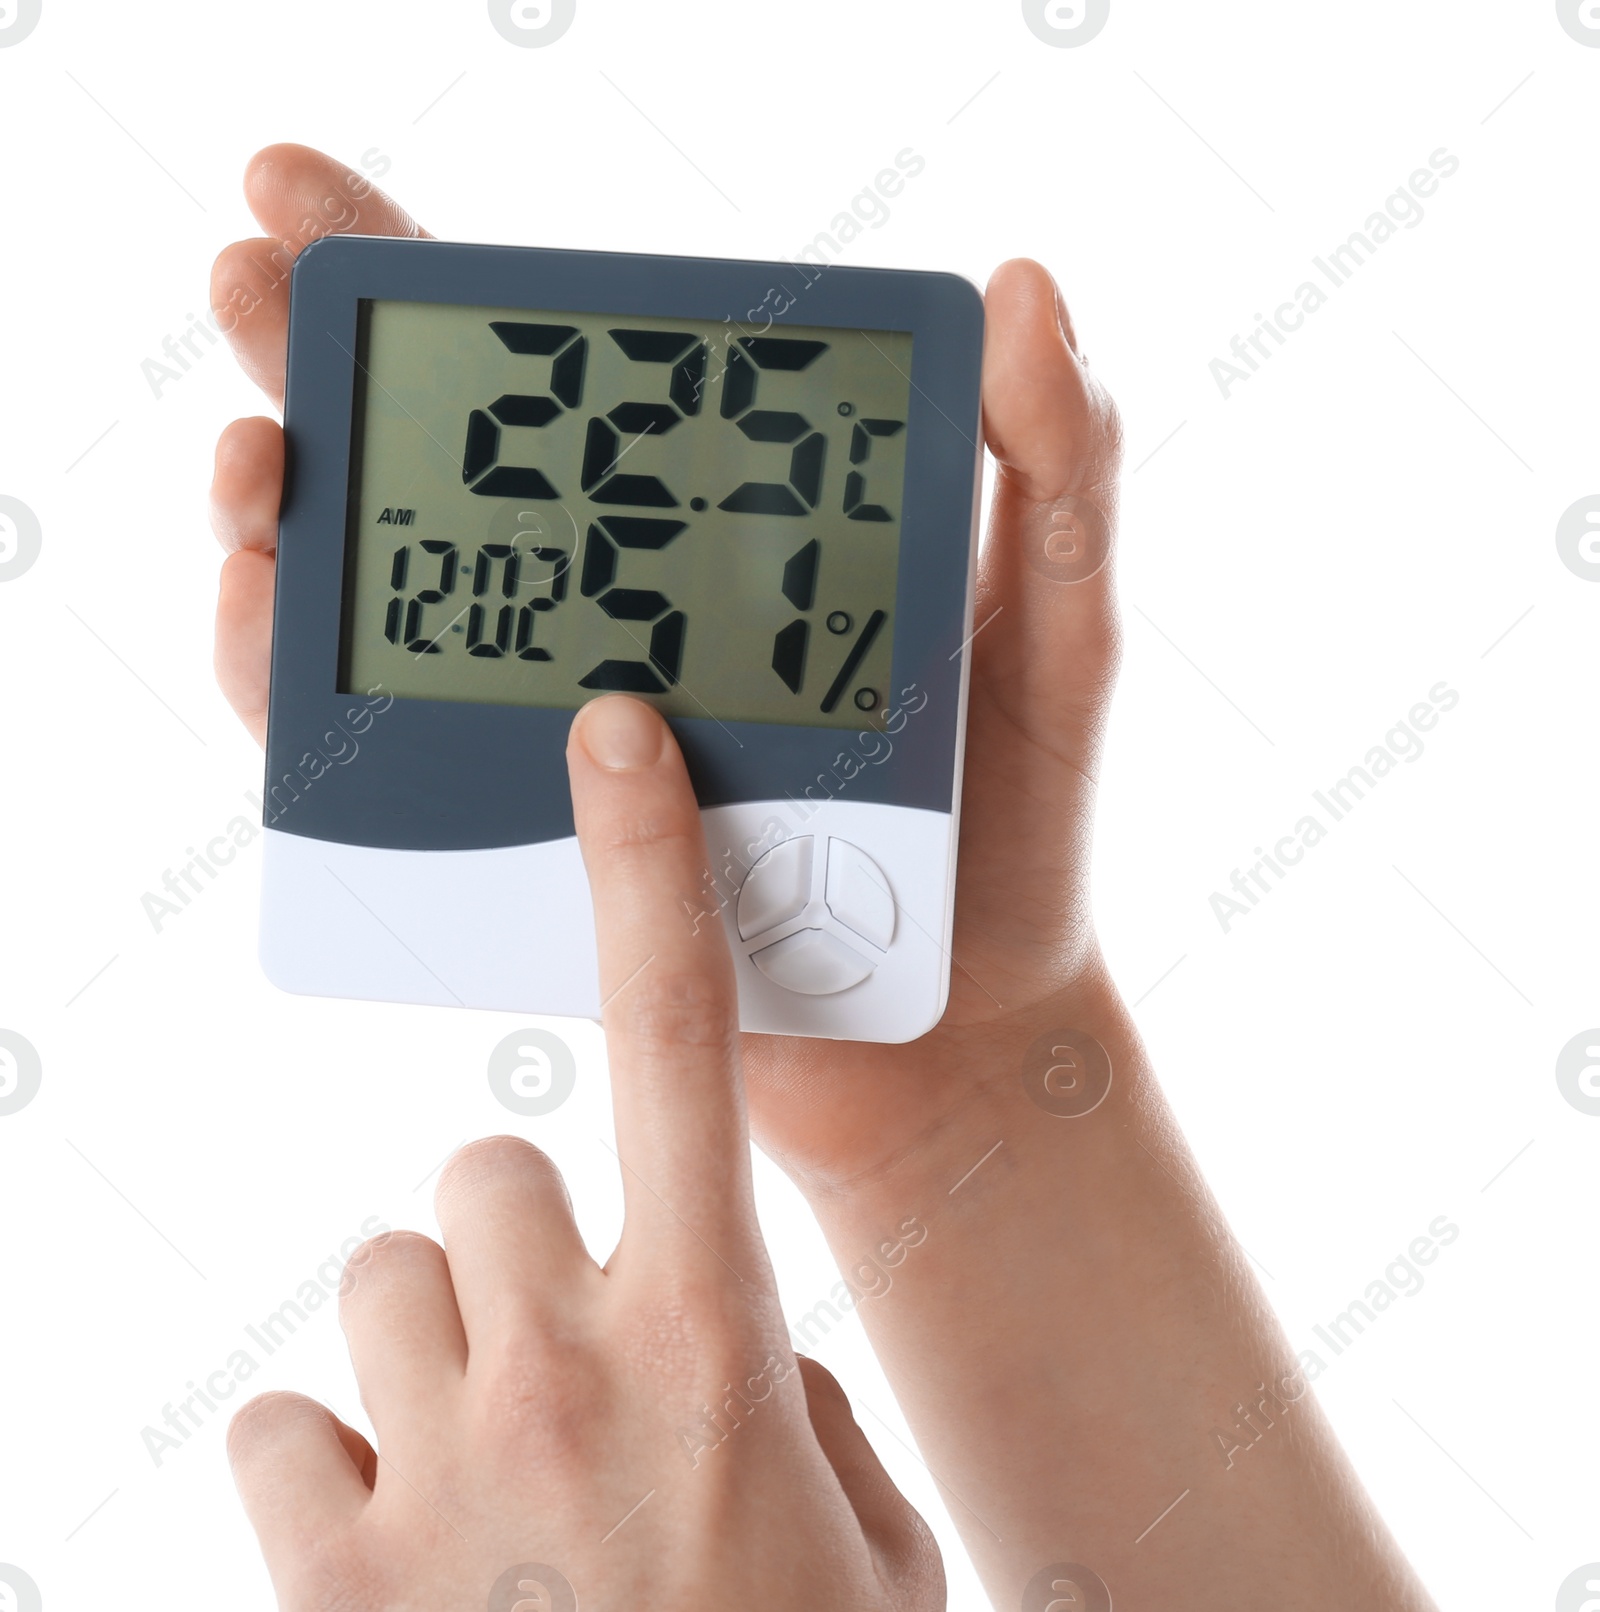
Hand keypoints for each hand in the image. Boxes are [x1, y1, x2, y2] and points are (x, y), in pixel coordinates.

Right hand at [208, 144, 1122, 1190]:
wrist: (960, 1035)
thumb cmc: (1019, 834)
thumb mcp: (1059, 634)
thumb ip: (1056, 472)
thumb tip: (1023, 283)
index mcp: (739, 542)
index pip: (583, 390)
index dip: (459, 293)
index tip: (323, 200)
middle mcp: (632, 618)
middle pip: (448, 472)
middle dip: (321, 364)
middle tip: (248, 278)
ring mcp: (567, 729)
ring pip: (387, 607)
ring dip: (284, 521)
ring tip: (254, 464)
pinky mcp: (531, 843)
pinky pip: (393, 766)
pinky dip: (303, 692)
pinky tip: (268, 617)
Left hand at [226, 695, 940, 1609]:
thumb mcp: (863, 1529)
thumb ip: (786, 1392)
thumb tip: (714, 1332)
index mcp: (726, 1334)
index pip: (680, 1033)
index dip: (645, 863)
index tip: (610, 739)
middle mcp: (572, 1368)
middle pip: (482, 1162)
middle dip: (516, 1231)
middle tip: (568, 1347)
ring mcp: (438, 1470)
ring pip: (381, 1271)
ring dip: (433, 1342)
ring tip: (495, 1464)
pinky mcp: (329, 1576)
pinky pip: (290, 1421)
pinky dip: (340, 1465)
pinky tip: (406, 1548)